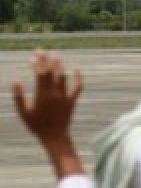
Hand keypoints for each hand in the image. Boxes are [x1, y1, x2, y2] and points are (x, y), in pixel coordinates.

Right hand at [12, 50, 84, 179]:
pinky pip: (78, 87)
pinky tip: (76, 68)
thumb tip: (15, 81)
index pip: (40, 73)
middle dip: (46, 59)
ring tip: (55, 55)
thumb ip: (18, 97)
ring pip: (64, 76)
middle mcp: (55, 93)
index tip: (32, 56)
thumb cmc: (36, 126)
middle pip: (52, 71)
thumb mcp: (23, 113)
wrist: (55, 137)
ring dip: (59, 64)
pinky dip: (78, 77)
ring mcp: (65, 96)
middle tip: (42, 51)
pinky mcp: (72, 100)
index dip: (37, 63)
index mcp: (42, 95)